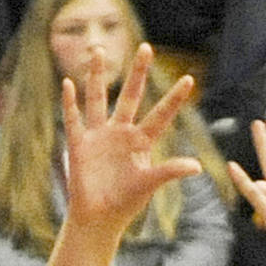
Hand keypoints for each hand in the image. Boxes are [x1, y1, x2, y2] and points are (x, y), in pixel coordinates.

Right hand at [59, 42, 196, 237]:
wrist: (98, 217)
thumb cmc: (126, 202)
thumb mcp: (149, 185)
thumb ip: (169, 172)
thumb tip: (197, 167)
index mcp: (141, 141)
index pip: (161, 114)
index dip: (174, 99)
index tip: (189, 79)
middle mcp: (121, 132)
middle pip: (130, 95)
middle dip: (137, 73)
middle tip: (146, 47)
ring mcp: (99, 136)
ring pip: (98, 99)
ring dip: (96, 76)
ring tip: (98, 52)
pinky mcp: (80, 144)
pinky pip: (74, 119)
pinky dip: (69, 103)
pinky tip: (68, 84)